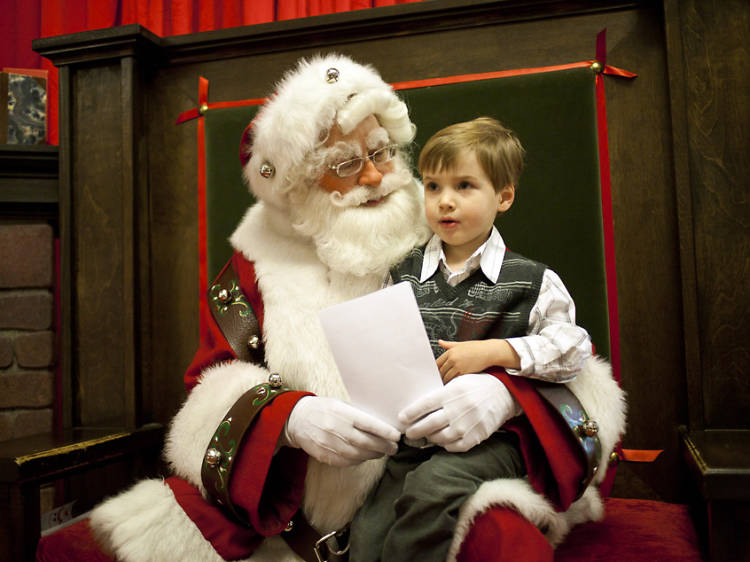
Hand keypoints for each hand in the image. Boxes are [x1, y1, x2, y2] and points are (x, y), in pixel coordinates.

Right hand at [284, 396, 400, 466]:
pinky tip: (366, 455)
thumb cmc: (323, 409)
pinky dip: (360, 460)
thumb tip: (381, 425)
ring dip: (374, 454)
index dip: (384, 431)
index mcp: (341, 413)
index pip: (367, 424)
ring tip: (383, 452)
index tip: (396, 436)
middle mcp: (336, 429)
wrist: (297, 420)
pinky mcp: (325, 456)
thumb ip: (358, 414)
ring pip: (358, 454)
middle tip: (394, 447)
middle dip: (383, 446)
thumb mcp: (340, 404)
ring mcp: (330, 444)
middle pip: (365, 442)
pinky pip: (348, 461)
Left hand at [398, 374, 517, 451]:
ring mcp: (468, 425)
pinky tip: (442, 441)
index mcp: (451, 393)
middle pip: (430, 425)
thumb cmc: (475, 386)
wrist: (503, 394)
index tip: (402, 418)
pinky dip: (446, 445)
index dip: (411, 413)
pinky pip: (455, 446)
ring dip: (430, 438)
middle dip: (415, 431)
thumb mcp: (457, 383)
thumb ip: (440, 394)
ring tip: (426, 436)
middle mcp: (458, 409)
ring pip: (441, 438)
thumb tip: (418, 406)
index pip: (425, 405)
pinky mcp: (477, 436)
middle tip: (409, 433)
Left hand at [437, 339, 520, 382]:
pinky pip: (454, 379)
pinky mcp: (464, 372)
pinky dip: (452, 382)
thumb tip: (440, 341)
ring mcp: (458, 365)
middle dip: (440, 376)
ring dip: (445, 380)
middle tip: (439, 381)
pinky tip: (452, 383)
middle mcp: (452, 358)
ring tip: (444, 384)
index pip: (437, 362)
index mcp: (450, 351)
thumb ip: (448, 344)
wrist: (488, 351)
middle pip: (441, 370)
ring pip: (447, 376)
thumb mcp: (460, 344)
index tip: (436, 373)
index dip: (436, 369)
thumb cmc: (476, 347)